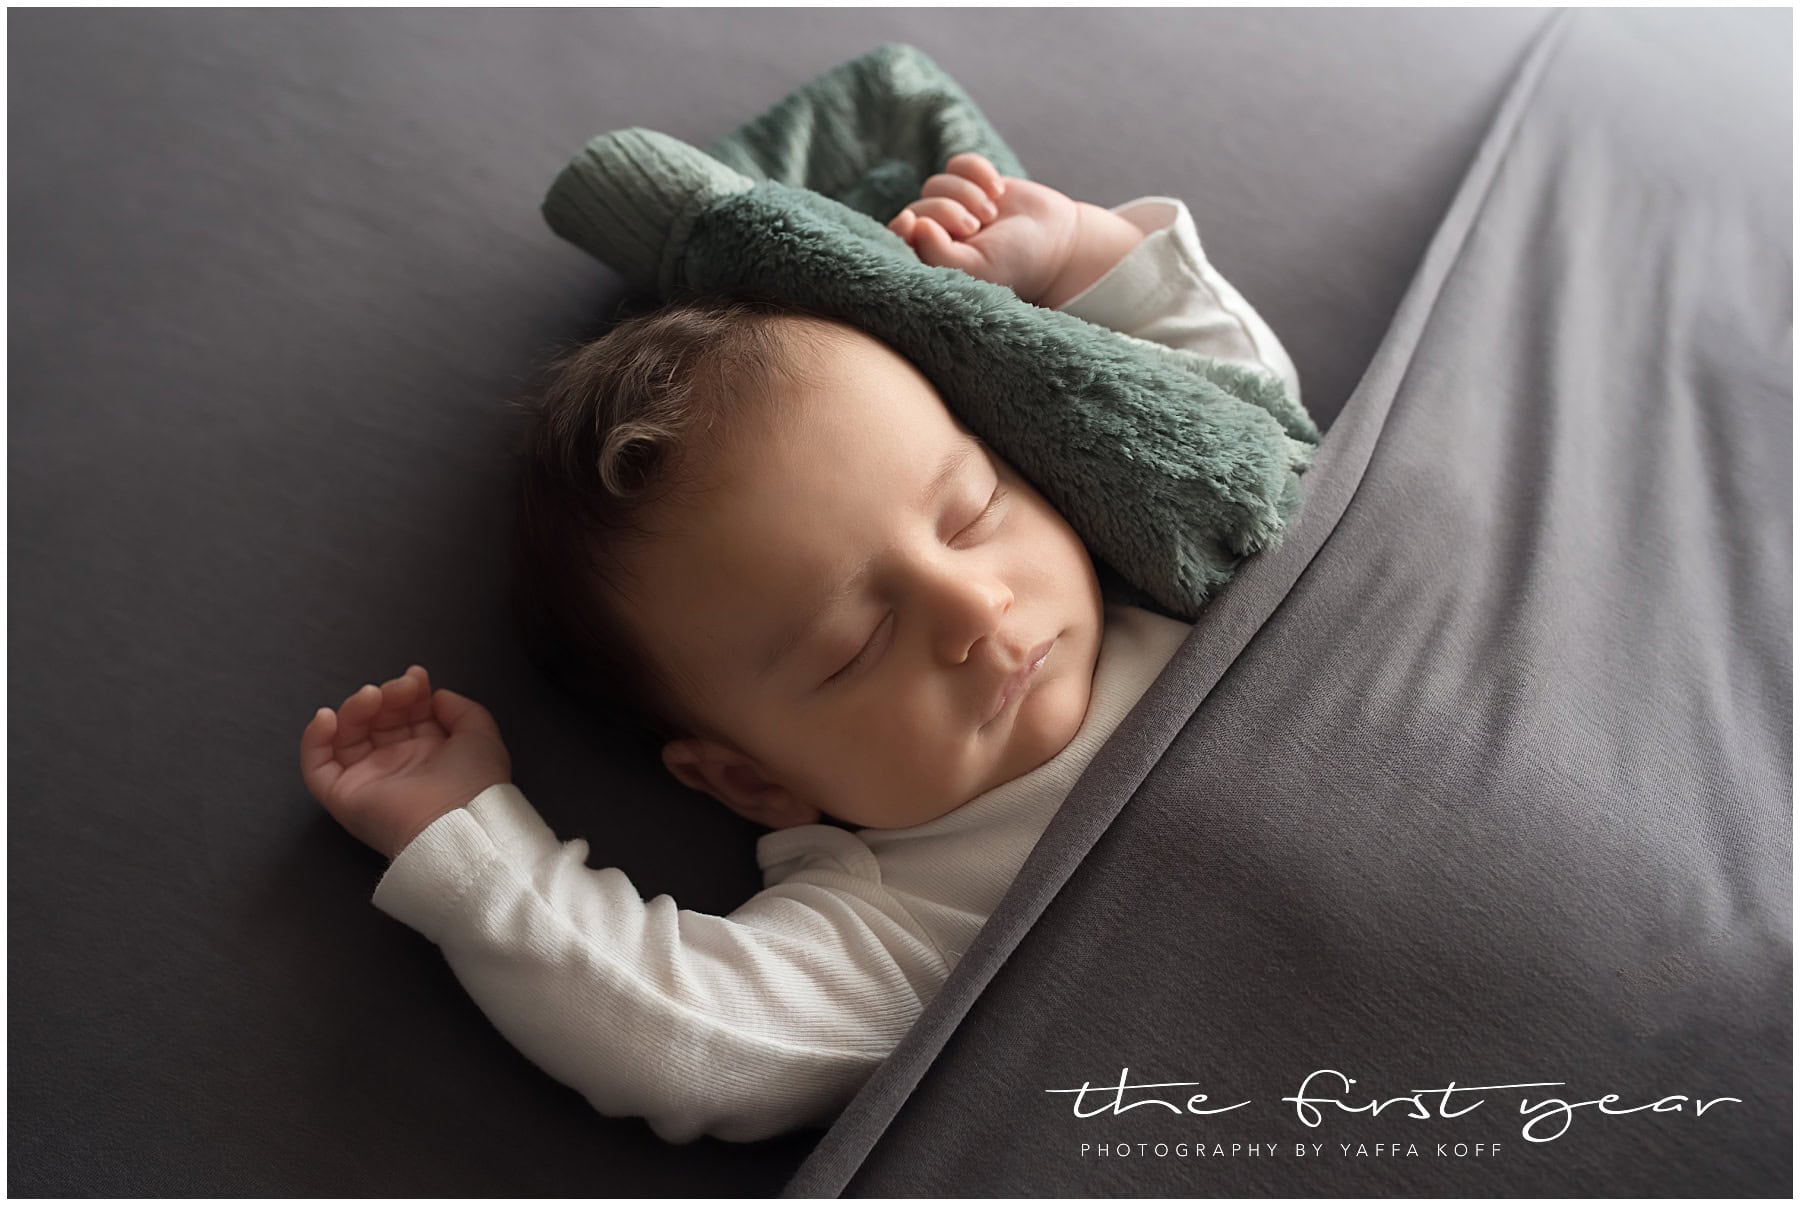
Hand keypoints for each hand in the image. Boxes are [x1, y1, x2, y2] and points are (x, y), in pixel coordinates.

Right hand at [300, 664, 512, 858]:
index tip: (417, 677)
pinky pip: (316, 766)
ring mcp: (368, 779)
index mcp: (427, 753)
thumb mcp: (480, 734)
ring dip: (355, 708)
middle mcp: (396, 764)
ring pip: (346, 735)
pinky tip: (327, 717)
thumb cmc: (476, 785)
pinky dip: (314, 738)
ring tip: (372, 697)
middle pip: (376, 719)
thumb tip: (436, 695)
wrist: (460, 825)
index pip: (406, 713)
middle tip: (401, 688)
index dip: (408, 691)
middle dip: (386, 695)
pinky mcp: (343, 795)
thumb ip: (460, 708)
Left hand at [886, 153, 1144, 308]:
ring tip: (992, 213)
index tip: (910, 222)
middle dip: (948, 212)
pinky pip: (958, 162)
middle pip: (918, 208)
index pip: (898, 240)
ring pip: (936, 184)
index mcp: (932, 261)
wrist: (1058, 241)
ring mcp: (953, 205)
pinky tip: (998, 189)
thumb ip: (938, 253)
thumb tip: (911, 223)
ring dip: (966, 194)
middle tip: (977, 227)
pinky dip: (977, 171)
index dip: (900, 228)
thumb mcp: (977, 267)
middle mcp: (937, 235)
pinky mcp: (971, 181)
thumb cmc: (1016, 262)